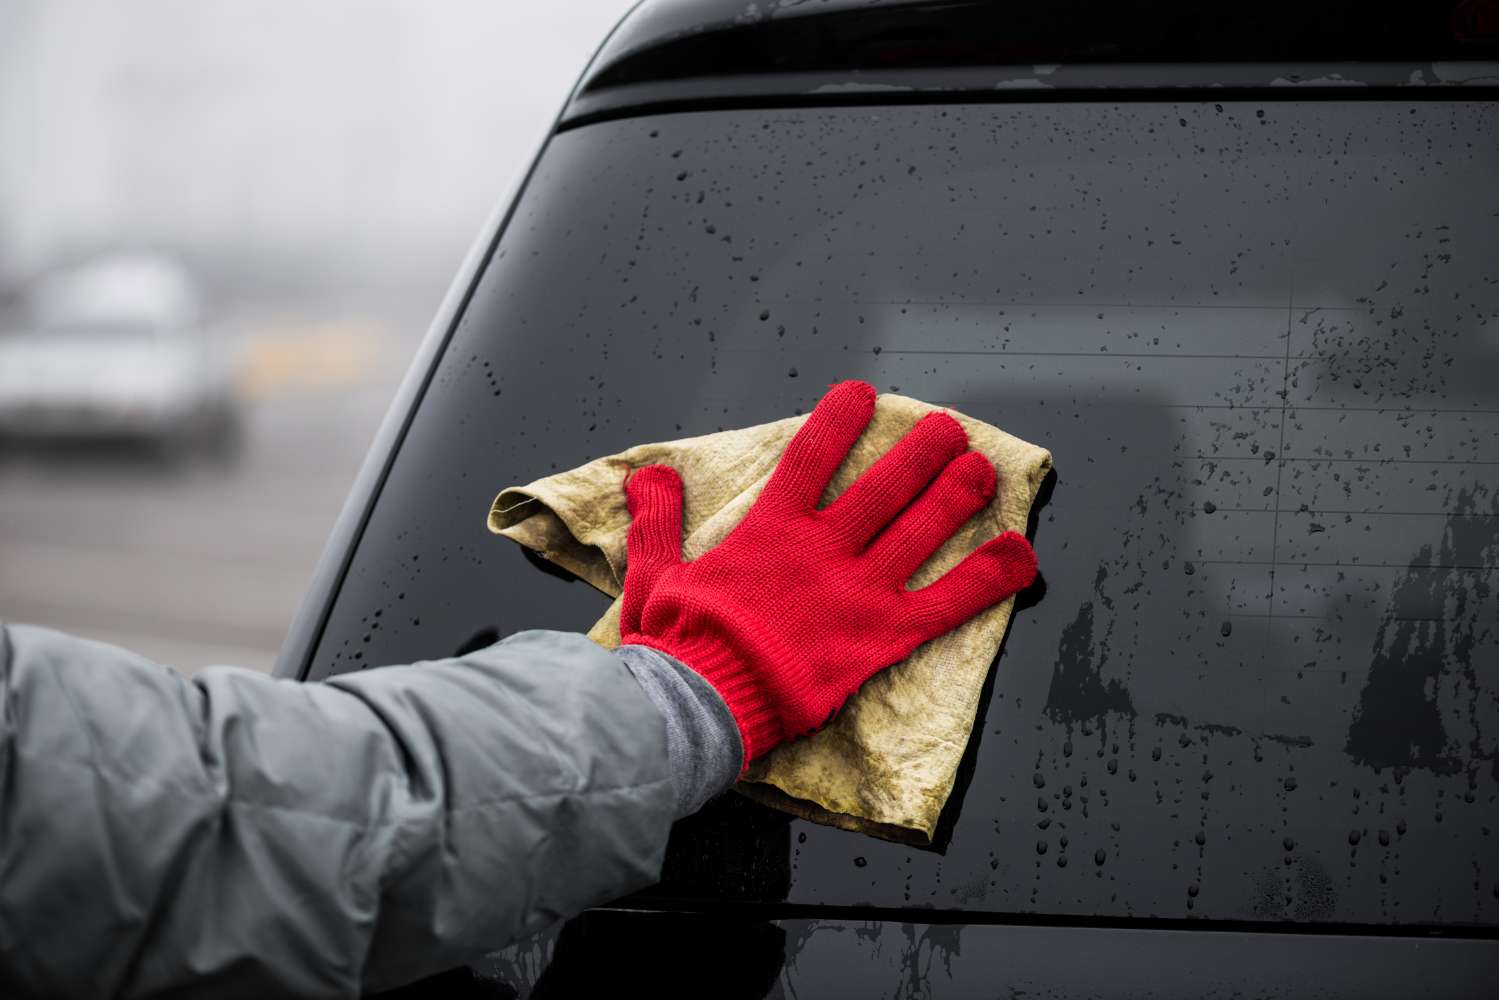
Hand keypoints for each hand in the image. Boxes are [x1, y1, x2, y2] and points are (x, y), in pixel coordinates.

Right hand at [619, 380, 1036, 772]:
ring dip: (957, 494)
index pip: (812, 457)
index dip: (839, 420)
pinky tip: (1023, 554)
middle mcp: (823, 548)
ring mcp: (858, 589)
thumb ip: (656, 519)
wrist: (701, 701)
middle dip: (921, 451)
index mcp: (770, 530)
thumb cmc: (676, 644)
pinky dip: (988, 577)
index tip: (863, 394)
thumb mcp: (652, 572)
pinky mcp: (882, 636)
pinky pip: (947, 602)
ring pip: (921, 529)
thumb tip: (648, 473)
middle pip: (884, 486)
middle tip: (948, 428)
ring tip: (983, 468)